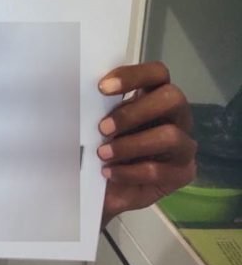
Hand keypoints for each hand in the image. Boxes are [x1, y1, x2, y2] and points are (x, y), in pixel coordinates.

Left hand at [96, 61, 196, 227]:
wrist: (109, 191)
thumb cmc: (104, 150)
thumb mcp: (98, 129)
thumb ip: (99, 111)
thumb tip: (79, 97)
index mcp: (154, 96)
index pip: (157, 73)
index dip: (133, 75)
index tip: (102, 87)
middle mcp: (176, 116)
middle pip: (172, 97)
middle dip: (134, 112)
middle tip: (103, 128)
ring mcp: (184, 144)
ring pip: (170, 136)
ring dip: (130, 145)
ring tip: (103, 154)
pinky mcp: (183, 172)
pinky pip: (160, 170)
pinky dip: (129, 172)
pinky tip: (109, 173)